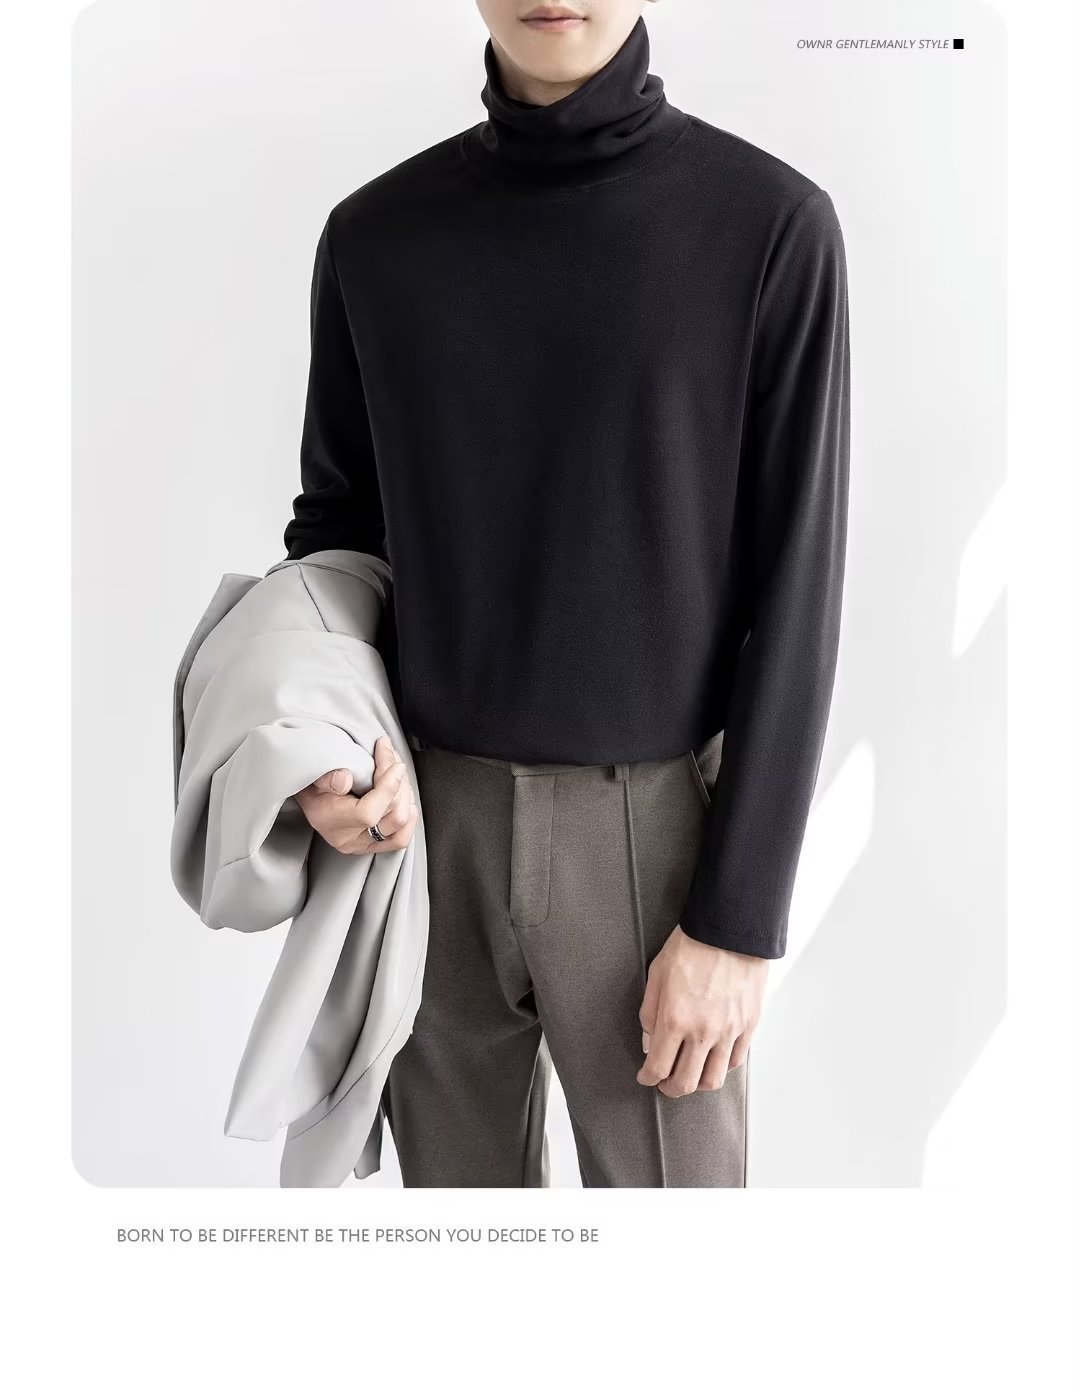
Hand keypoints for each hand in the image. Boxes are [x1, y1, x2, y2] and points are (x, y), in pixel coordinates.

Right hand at [294, 734, 417, 853]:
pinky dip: (408, 814)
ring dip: (406, 796)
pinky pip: (401, 838)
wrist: (309, 797)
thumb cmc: (310, 784)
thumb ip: (325, 776)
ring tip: (398, 774)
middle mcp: (350, 839)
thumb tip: (344, 778)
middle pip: (391, 817)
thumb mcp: (311, 776)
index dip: (388, 787)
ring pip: (401, 827)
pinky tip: (404, 796)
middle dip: (399, 783)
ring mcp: (363, 845)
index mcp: (331, 822)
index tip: (394, 763)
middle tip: (394, 758)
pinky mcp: (374, 845)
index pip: (369, 813)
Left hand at [637, 925, 767, 1096]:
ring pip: (714, 1079)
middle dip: (670, 1089)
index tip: (645, 1077)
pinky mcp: (748, 1025)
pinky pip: (735, 1061)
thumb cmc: (692, 945)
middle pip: (686, 1083)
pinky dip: (721, 1066)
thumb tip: (649, 1041)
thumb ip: (650, 1013)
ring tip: (690, 1076)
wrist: (729, 929)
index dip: (648, 1078)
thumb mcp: (657, 974)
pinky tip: (713, 1058)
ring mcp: (729, 1031)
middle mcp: (703, 1032)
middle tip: (665, 1084)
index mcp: (675, 1019)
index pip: (658, 1067)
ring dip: (697, 1084)